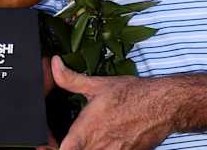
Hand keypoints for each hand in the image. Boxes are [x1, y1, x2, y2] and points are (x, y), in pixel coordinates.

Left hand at [52, 56, 174, 149]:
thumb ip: (70, 79)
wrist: (164, 105)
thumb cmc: (133, 95)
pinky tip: (100, 141)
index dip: (47, 149)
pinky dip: (99, 149)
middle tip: (62, 141)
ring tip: (81, 141)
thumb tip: (54, 65)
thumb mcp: (98, 84)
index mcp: (86, 131)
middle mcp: (97, 147)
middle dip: (65, 148)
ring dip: (84, 148)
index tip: (43, 145)